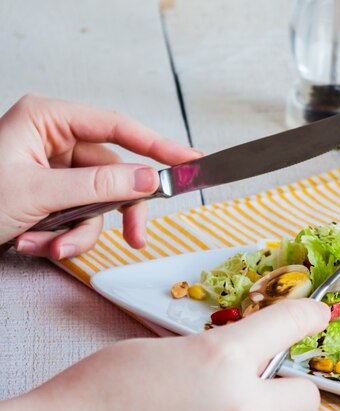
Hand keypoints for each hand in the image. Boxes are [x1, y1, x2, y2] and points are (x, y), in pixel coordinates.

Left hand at [0, 94, 201, 257]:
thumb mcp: (38, 193)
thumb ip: (99, 185)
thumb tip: (150, 178)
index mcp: (47, 120)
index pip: (117, 127)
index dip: (157, 145)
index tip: (190, 160)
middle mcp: (53, 141)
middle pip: (113, 174)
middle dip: (115, 213)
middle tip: (137, 238)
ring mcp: (52, 170)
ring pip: (97, 203)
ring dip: (77, 233)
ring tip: (49, 247)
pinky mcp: (50, 196)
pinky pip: (78, 217)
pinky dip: (62, 238)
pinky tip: (34, 245)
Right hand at [0, 299, 329, 410]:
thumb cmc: (97, 394)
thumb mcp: (164, 353)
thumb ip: (215, 355)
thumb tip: (244, 360)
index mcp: (221, 358)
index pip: (288, 324)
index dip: (307, 314)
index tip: (316, 314)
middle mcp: (240, 407)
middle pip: (306, 396)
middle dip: (286, 388)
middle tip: (259, 384)